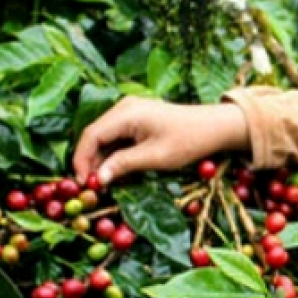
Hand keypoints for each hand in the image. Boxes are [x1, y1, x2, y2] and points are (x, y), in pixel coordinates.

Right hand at [72, 97, 249, 185]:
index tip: (83, 185)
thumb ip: (124, 165)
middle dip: (90, 162)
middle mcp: (124, 108)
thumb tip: (98, 179)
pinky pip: (117, 136)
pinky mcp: (137, 118)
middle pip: (95, 135)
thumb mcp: (155, 157)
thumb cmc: (189, 141)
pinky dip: (114, 154)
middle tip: (92, 188)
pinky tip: (118, 172)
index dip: (82, 161)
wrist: (215, 126)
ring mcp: (130, 111)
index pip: (91, 135)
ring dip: (102, 160)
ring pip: (105, 137)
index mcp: (126, 113)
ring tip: (104, 184)